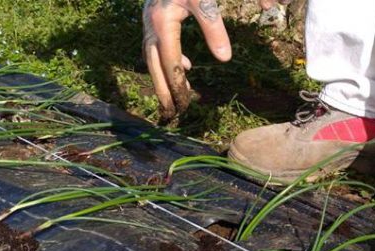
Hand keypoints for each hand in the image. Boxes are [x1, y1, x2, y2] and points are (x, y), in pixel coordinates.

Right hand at [143, 0, 291, 119]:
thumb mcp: (206, 0)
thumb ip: (214, 27)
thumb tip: (224, 59)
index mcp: (163, 23)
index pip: (169, 65)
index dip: (177, 88)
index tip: (184, 107)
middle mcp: (151, 24)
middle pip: (153, 66)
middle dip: (163, 91)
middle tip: (172, 115)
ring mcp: (149, 20)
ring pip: (151, 56)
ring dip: (162, 78)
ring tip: (176, 98)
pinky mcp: (155, 16)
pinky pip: (156, 44)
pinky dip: (166, 59)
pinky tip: (184, 65)